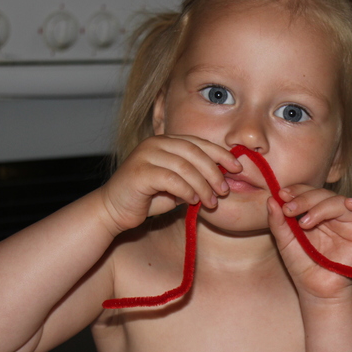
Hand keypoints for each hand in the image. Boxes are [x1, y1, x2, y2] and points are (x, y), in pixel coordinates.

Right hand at [99, 135, 241, 233]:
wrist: (114, 210)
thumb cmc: (147, 198)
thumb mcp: (178, 185)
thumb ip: (196, 178)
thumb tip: (224, 179)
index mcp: (166, 141)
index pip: (199, 142)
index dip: (220, 154)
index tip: (237, 167)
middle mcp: (155, 143)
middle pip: (194, 152)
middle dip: (214, 172)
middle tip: (225, 190)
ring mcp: (145, 155)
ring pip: (184, 166)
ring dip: (203, 185)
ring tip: (211, 201)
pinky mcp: (138, 172)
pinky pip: (170, 179)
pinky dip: (186, 190)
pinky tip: (193, 201)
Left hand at [267, 185, 351, 299]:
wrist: (315, 291)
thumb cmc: (302, 266)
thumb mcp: (285, 242)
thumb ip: (278, 222)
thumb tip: (272, 199)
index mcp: (316, 213)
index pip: (310, 191)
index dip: (298, 190)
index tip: (283, 195)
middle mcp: (334, 216)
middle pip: (325, 194)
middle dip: (305, 199)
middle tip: (289, 209)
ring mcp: (350, 224)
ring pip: (342, 202)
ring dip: (321, 207)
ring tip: (304, 222)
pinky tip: (351, 203)